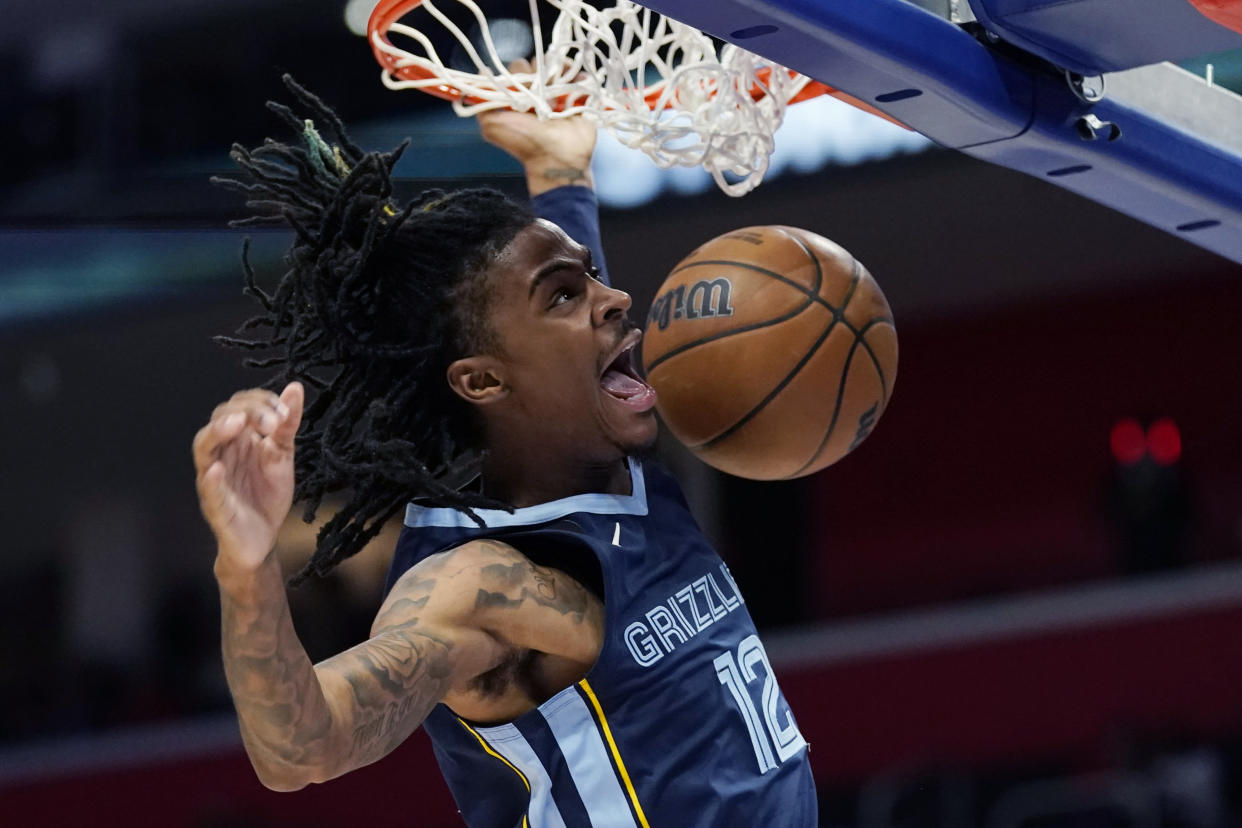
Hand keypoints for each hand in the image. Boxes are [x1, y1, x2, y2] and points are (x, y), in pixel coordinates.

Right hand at [193, 383, 303, 573]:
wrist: (263, 539)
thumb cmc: (266, 495)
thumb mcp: (282, 455)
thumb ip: (286, 424)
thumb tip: (295, 388)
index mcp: (237, 440)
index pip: (237, 406)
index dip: (259, 402)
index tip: (284, 410)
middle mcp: (221, 454)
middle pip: (219, 419)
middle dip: (247, 412)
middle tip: (274, 420)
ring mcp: (215, 479)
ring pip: (204, 448)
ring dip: (218, 432)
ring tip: (236, 423)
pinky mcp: (216, 506)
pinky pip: (208, 490)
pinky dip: (210, 479)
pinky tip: (217, 469)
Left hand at [478, 60, 597, 195]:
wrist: (558, 159)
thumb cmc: (525, 144)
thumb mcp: (492, 127)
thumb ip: (481, 105)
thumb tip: (482, 74)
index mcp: (519, 97)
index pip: (517, 68)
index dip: (519, 72)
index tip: (523, 86)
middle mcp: (538, 94)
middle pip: (538, 64)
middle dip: (540, 72)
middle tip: (543, 94)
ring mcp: (559, 94)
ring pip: (558, 66)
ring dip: (559, 73)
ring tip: (561, 92)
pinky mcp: (578, 97)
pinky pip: (580, 76)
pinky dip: (580, 76)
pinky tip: (577, 86)